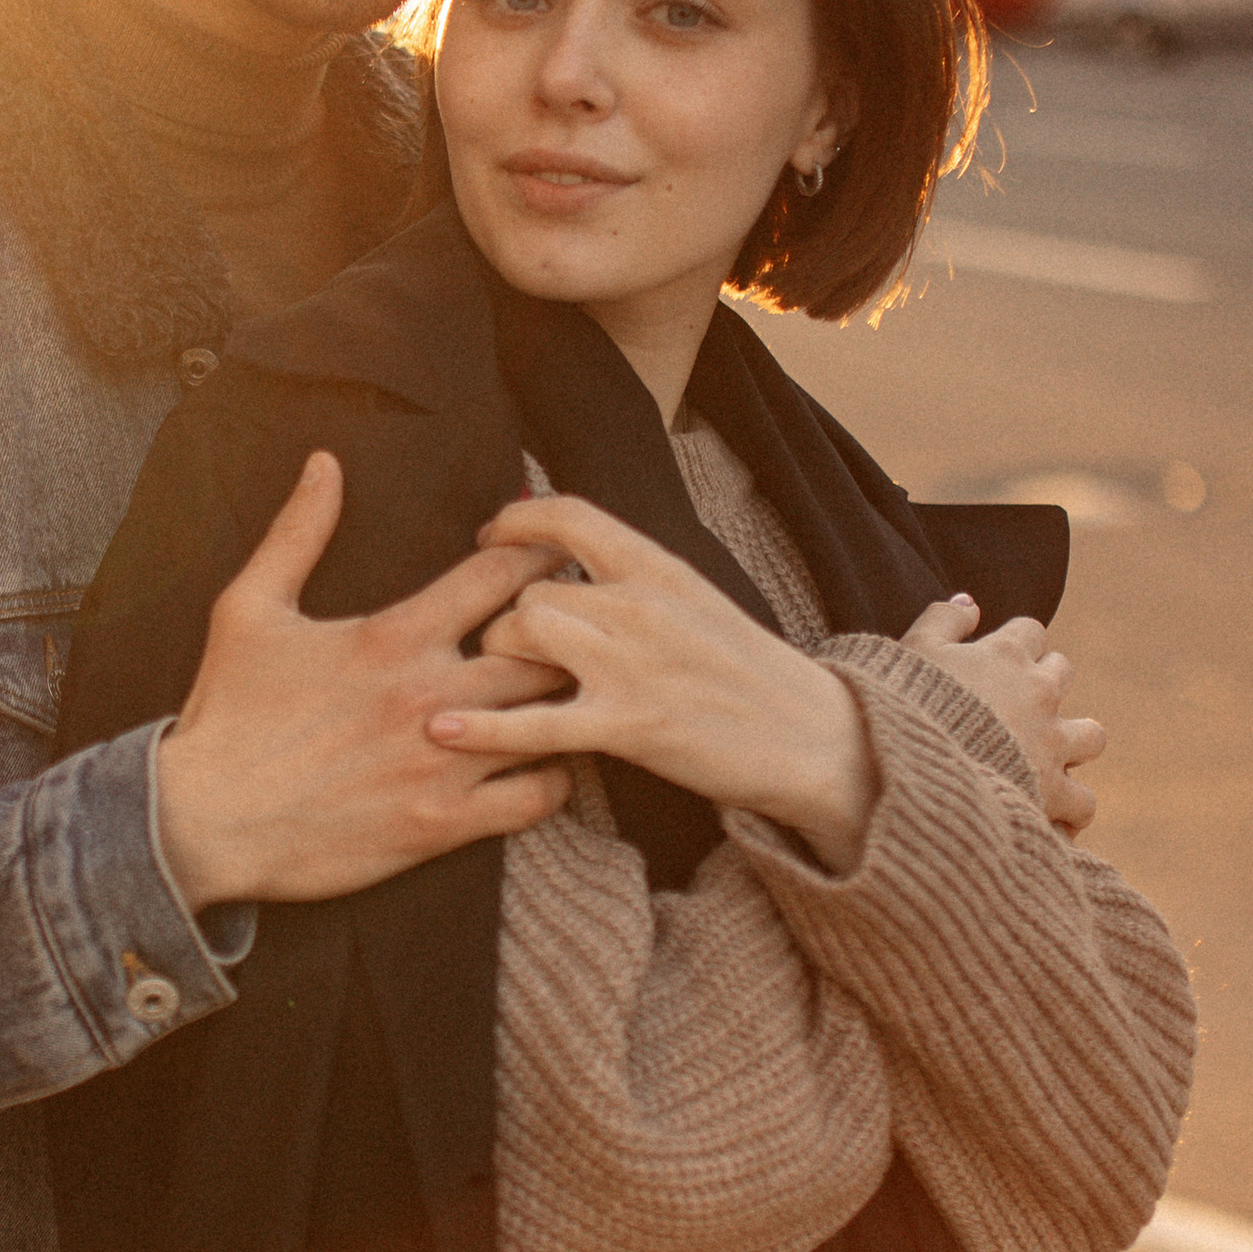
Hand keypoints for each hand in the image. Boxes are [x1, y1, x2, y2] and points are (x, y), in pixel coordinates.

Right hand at [154, 453, 573, 909]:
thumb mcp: (249, 608)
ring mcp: (444, 763)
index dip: (538, 553)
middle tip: (577, 629)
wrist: (203, 823)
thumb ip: (297, 533)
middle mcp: (432, 696)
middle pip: (546, 645)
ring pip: (553, 720)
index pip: (501, 573)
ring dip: (567, 703)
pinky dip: (554, 778)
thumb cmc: (227, 714)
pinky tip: (543, 763)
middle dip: (567, 631)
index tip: (554, 552)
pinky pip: (538, 797)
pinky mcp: (444, 823)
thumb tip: (325, 462)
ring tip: (573, 694)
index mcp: (395, 636)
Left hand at [424, 490, 879, 875]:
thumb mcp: (695, 601)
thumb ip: (633, 579)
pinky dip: (482, 727)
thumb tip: (566, 552)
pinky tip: (443, 730)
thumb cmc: (747, 673)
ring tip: (509, 686)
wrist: (809, 735)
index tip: (489, 535)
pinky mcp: (629, 726)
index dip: (517, 521)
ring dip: (500, 662)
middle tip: (507, 651)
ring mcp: (633, 665)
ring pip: (521, 634)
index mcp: (659, 568)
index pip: (570, 517)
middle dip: (505, 622)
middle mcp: (641, 605)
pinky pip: (534, 720)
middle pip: (528, 591)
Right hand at [902, 597, 1103, 833]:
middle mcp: (1038, 694)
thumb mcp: (912, 649)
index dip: (1016, 645)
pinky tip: (1049, 814)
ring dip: (1074, 744)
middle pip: (1062, 672)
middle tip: (1014, 708)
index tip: (996, 662)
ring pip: (1092, 736)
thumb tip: (970, 601)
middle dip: (1044, 685)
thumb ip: (943, 619)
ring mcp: (1051, 744)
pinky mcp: (1052, 793)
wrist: (905, 769)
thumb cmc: (902, 707)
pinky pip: (1082, 801)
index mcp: (1005, 655)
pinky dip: (1068, 809)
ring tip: (1046, 760)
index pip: (1031, 632)